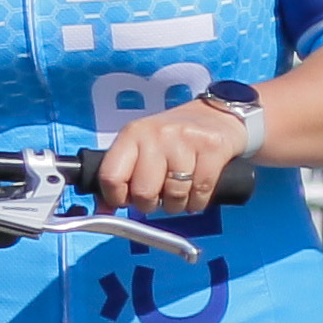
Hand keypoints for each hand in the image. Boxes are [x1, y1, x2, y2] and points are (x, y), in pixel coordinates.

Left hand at [91, 92, 261, 219]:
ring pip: (174, 195)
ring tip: (179, 193)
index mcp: (132, 134)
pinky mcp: (212, 148)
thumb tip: (103, 209)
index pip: (111, 176)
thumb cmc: (176, 136)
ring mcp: (185, 140)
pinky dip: (198, 202)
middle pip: (143, 192)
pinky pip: (200, 192)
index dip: (116, 197)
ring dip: (177, 204)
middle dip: (150, 204)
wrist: (218, 113)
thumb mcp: (142, 146)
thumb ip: (121, 174)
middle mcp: (156, 135)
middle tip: (158, 197)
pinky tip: (197, 193)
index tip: (125, 201)